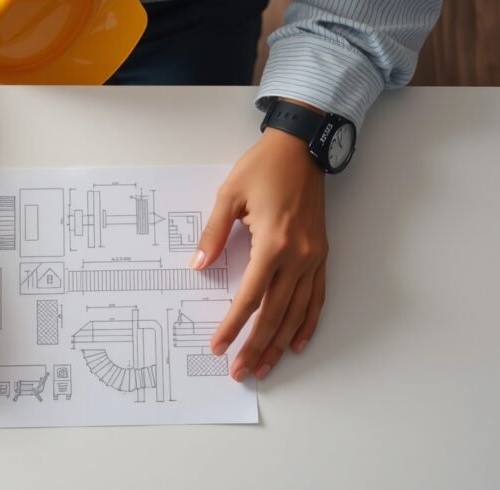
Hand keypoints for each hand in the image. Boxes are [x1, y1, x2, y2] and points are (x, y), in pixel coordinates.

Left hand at [191, 125, 327, 381]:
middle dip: (256, 346)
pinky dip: (308, 322)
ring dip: (280, 343)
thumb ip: (214, 234)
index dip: (232, 325)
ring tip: (264, 367)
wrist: (302, 148)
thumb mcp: (229, 195)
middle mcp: (298, 257)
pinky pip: (317, 297)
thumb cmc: (264, 168)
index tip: (218, 345)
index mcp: (273, 243)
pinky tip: (298, 341)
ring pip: (297, 312)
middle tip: (240, 371)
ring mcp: (313, 258)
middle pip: (275, 314)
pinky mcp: (321, 255)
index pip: (249, 297)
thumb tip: (199, 265)